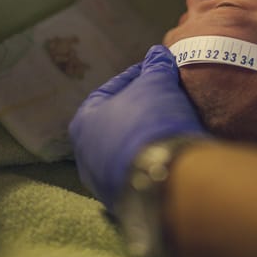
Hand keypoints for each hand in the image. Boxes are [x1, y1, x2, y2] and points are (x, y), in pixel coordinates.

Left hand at [68, 45, 207, 209]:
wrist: (164, 179)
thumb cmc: (150, 121)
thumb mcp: (157, 84)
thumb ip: (156, 66)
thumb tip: (158, 53)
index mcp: (83, 122)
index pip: (111, 89)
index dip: (137, 76)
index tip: (157, 71)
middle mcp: (85, 156)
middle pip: (117, 123)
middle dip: (140, 109)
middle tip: (165, 98)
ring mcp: (104, 184)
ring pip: (127, 151)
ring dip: (146, 137)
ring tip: (171, 125)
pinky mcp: (126, 204)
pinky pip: (141, 173)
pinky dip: (154, 160)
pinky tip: (172, 151)